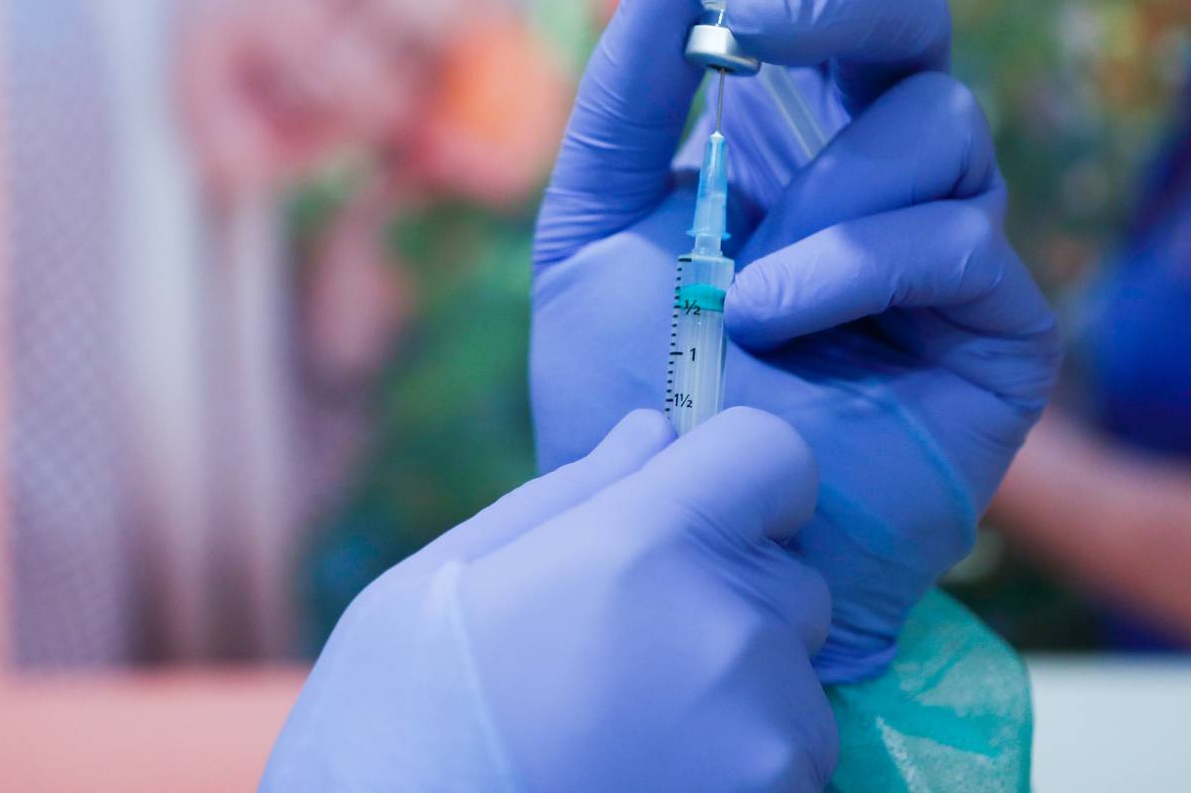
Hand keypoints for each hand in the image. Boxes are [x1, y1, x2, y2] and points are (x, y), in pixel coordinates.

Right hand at [264, 407, 834, 792]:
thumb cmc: (395, 716)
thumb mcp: (441, 577)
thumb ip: (568, 497)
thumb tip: (655, 433)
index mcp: (643, 544)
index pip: (776, 456)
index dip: (735, 478)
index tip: (690, 517)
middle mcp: (728, 631)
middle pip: (791, 579)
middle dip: (728, 597)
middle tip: (623, 653)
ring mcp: (765, 739)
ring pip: (796, 685)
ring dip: (737, 697)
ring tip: (625, 733)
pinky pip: (791, 768)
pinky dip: (738, 771)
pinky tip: (644, 777)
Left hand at [531, 0, 1060, 681]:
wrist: (673, 538)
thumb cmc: (625, 393)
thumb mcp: (583, 232)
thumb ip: (620, 102)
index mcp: (780, 130)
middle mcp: (869, 166)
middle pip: (911, 18)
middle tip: (756, 13)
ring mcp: (938, 238)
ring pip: (937, 120)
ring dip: (818, 186)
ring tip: (729, 286)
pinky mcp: (993, 324)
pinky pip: (953, 233)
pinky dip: (848, 263)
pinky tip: (769, 320)